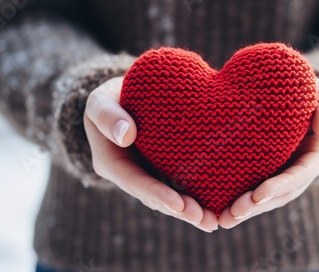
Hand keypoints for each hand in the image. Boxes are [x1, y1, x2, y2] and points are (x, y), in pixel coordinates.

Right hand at [84, 77, 218, 232]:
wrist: (124, 96)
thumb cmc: (110, 98)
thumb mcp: (99, 102)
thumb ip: (106, 115)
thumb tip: (126, 135)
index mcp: (112, 163)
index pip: (135, 181)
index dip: (156, 193)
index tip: (178, 203)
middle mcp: (131, 175)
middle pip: (156, 197)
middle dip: (181, 211)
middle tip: (206, 221)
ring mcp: (149, 174)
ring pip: (171, 196)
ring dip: (192, 210)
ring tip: (214, 220)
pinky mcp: (166, 168)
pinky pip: (182, 183)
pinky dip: (199, 194)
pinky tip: (219, 206)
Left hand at [219, 77, 318, 228]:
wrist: (291, 93)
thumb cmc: (312, 92)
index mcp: (317, 156)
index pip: (299, 175)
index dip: (279, 186)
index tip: (258, 194)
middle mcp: (301, 171)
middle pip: (280, 195)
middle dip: (257, 206)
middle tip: (233, 213)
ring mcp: (283, 173)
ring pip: (265, 197)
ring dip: (246, 210)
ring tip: (223, 219)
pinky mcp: (266, 171)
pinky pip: (254, 188)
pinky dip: (238, 199)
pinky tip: (219, 210)